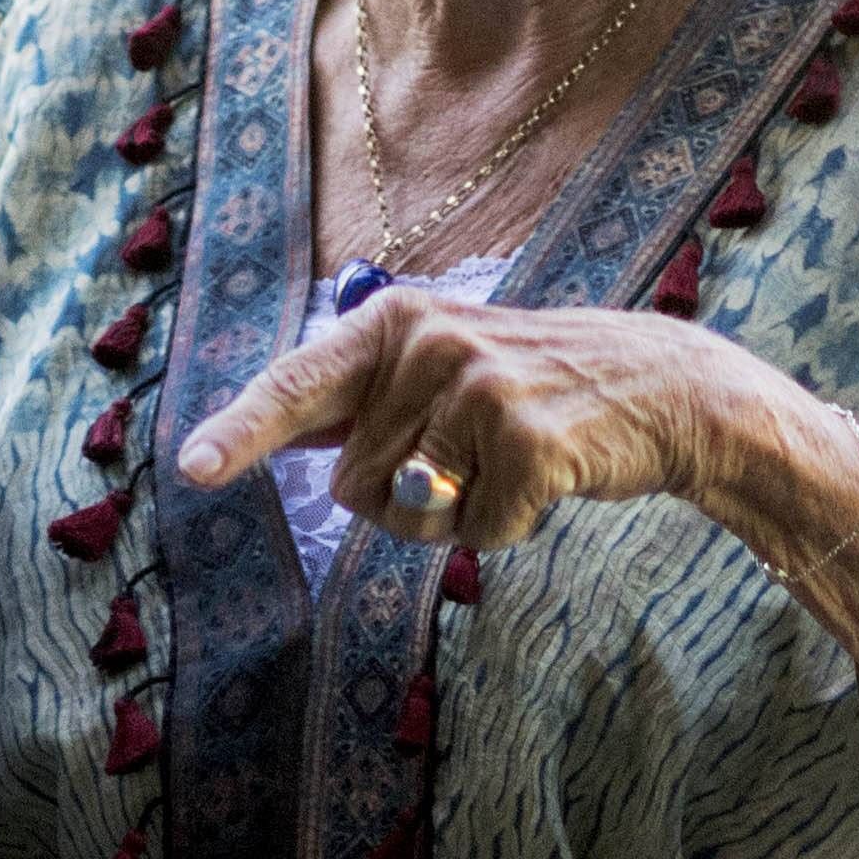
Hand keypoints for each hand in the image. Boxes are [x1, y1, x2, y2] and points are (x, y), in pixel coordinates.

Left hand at [179, 285, 770, 551]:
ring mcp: (478, 389)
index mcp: (394, 323)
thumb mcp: (441, 371)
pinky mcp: (527, 442)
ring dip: (457, 517)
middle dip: (403, 498)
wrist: (664, 391)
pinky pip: (475, 535)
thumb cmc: (537, 390)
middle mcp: (428, 344)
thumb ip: (360, 403)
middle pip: (352, 484)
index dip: (243, 430)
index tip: (194, 465)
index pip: (298, 383)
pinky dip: (508, 527)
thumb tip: (269, 433)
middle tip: (473, 456)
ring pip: (409, 515)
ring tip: (512, 463)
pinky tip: (549, 480)